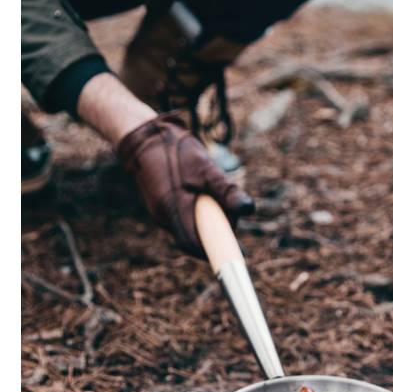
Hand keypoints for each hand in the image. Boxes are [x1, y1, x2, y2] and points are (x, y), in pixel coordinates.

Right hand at [117, 112, 253, 257]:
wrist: (143, 136)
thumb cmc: (175, 149)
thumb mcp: (205, 167)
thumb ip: (227, 191)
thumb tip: (249, 210)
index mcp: (173, 210)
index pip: (194, 245)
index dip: (216, 253)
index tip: (236, 255)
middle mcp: (163, 217)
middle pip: (193, 239)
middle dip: (215, 233)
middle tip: (232, 215)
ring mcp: (159, 213)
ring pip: (188, 228)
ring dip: (206, 223)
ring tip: (216, 200)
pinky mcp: (160, 207)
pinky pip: (181, 219)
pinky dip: (196, 215)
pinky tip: (201, 197)